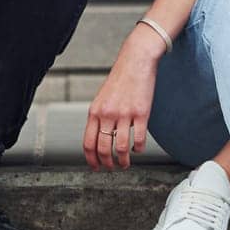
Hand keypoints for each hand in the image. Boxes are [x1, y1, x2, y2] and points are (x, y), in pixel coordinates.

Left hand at [82, 29, 163, 170]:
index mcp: (95, 111)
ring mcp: (124, 114)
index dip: (91, 159)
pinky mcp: (141, 113)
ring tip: (126, 163)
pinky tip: (138, 149)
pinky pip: (139, 139)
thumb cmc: (120, 79)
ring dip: (123, 161)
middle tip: (112, 168)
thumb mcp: (102, 98)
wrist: (135, 61)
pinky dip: (139, 149)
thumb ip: (99, 117)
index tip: (95, 167)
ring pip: (120, 147)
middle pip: (103, 148)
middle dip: (107, 163)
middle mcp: (107, 114)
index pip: (88, 143)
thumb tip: (98, 139)